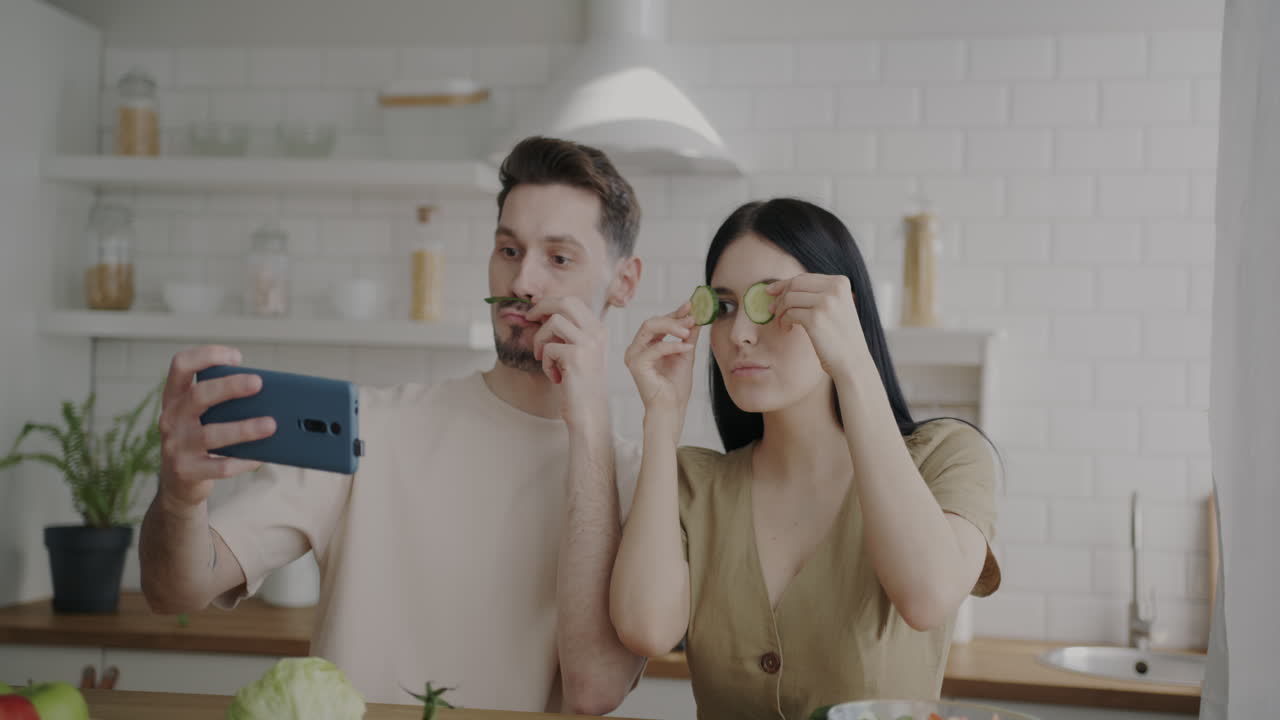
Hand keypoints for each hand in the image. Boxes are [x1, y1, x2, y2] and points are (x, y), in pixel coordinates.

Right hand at [157, 346, 275, 515]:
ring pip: (211, 435)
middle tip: (258, 382)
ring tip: (271, 424)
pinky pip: (220, 466)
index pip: (181, 364)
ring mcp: (176, 446)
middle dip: (229, 387)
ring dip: (244, 428)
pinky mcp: (186, 471)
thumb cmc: (200, 439)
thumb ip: (224, 402)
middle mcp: (171, 418)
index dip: (206, 355)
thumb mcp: (203, 416)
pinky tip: (262, 456)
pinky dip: (244, 461)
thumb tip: (270, 396)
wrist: (178, 483)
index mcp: (175, 397)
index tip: (237, 356)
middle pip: (198, 396)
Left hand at [527, 297, 609, 426]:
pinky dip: (546, 363)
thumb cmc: (580, 385)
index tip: (536, 313)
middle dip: (542, 307)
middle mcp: (597, 332)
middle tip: (529, 319)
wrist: (590, 413)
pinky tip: (556, 377)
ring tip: (544, 359)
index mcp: (599, 329)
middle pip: (565, 302)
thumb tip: (541, 311)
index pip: (573, 301)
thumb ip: (567, 333)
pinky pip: (549, 348)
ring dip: (541, 339)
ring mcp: (589, 342)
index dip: (550, 303)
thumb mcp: (578, 353)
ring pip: (554, 322)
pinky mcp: (577, 355)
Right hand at [624, 302, 698, 420]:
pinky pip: (655, 347)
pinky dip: (672, 345)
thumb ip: (688, 336)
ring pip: (649, 328)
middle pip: (651, 321)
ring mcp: (634, 356)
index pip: (658, 323)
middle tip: (692, 318)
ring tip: (688, 331)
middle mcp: (636, 349)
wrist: (671, 408)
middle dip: (673, 318)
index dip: (674, 313)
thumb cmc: (675, 386)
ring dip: (671, 326)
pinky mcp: (636, 365)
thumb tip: (696, 316)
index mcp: (645, 346)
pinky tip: (687, 346)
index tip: (690, 305)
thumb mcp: (685, 354)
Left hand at [767, 273, 866, 381]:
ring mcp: (826, 302)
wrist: (853, 361)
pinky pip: (789, 313)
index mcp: (840, 282)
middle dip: (779, 296)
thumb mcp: (835, 307)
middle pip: (795, 284)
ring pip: (789, 298)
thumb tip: (779, 287)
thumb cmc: (839, 336)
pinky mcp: (816, 318)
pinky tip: (787, 329)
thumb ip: (816, 294)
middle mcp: (835, 288)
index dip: (784, 284)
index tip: (771, 292)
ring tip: (782, 322)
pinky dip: (783, 321)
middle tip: (772, 309)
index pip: (805, 278)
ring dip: (780, 311)